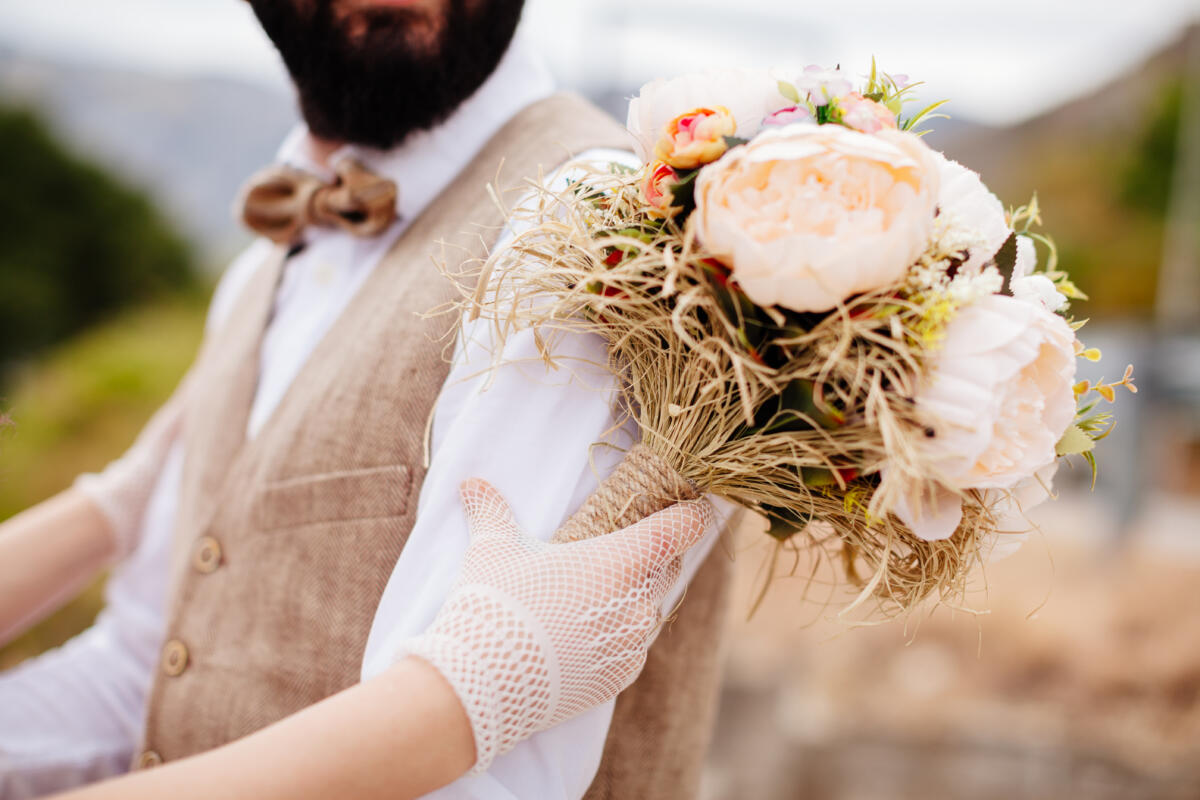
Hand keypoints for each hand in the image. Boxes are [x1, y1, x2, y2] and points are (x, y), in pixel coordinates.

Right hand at [396, 478, 712, 772]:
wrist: (483, 683)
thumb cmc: (495, 606)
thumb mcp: (492, 550)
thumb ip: (491, 511)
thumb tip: (471, 483)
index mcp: (620, 561)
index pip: (680, 529)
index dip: (691, 515)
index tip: (692, 507)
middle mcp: (637, 602)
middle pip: (666, 568)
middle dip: (652, 556)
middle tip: (621, 550)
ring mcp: (632, 644)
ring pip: (648, 610)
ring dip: (631, 599)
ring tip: (590, 599)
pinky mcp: (621, 677)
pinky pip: (633, 648)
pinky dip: (617, 638)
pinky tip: (583, 637)